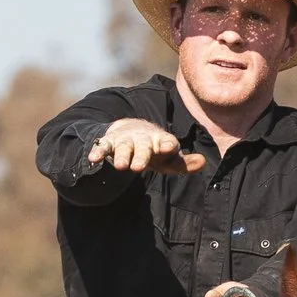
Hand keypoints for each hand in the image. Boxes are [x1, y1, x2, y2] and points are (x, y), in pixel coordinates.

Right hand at [89, 117, 206, 175]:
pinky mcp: (110, 142)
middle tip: (138, 167)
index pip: (166, 142)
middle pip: (143, 147)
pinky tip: (93, 159)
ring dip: (121, 156)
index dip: (166, 145)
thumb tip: (202, 162)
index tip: (166, 148)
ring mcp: (126, 140)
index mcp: (161, 141)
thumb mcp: (169, 158)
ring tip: (121, 166)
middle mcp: (144, 139)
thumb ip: (183, 163)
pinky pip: (103, 146)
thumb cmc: (154, 150)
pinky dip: (98, 151)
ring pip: (123, 147)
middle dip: (141, 155)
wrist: (131, 129)